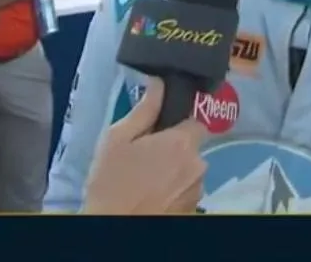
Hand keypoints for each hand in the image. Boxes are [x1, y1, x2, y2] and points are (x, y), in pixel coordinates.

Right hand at [82, 78, 207, 214]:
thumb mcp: (117, 139)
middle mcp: (199, 164)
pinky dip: (175, 190)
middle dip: (175, 149)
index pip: (195, 121)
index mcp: (183, 142)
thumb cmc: (112, 181)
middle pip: (192, 147)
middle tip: (146, 157)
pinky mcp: (193, 208)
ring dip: (175, 171)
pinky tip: (153, 195)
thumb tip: (159, 82)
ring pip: (190, 170)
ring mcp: (198, 189)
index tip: (160, 132)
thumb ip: (144, 109)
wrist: (115, 228)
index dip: (178, 125)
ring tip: (147, 179)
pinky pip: (187, 190)